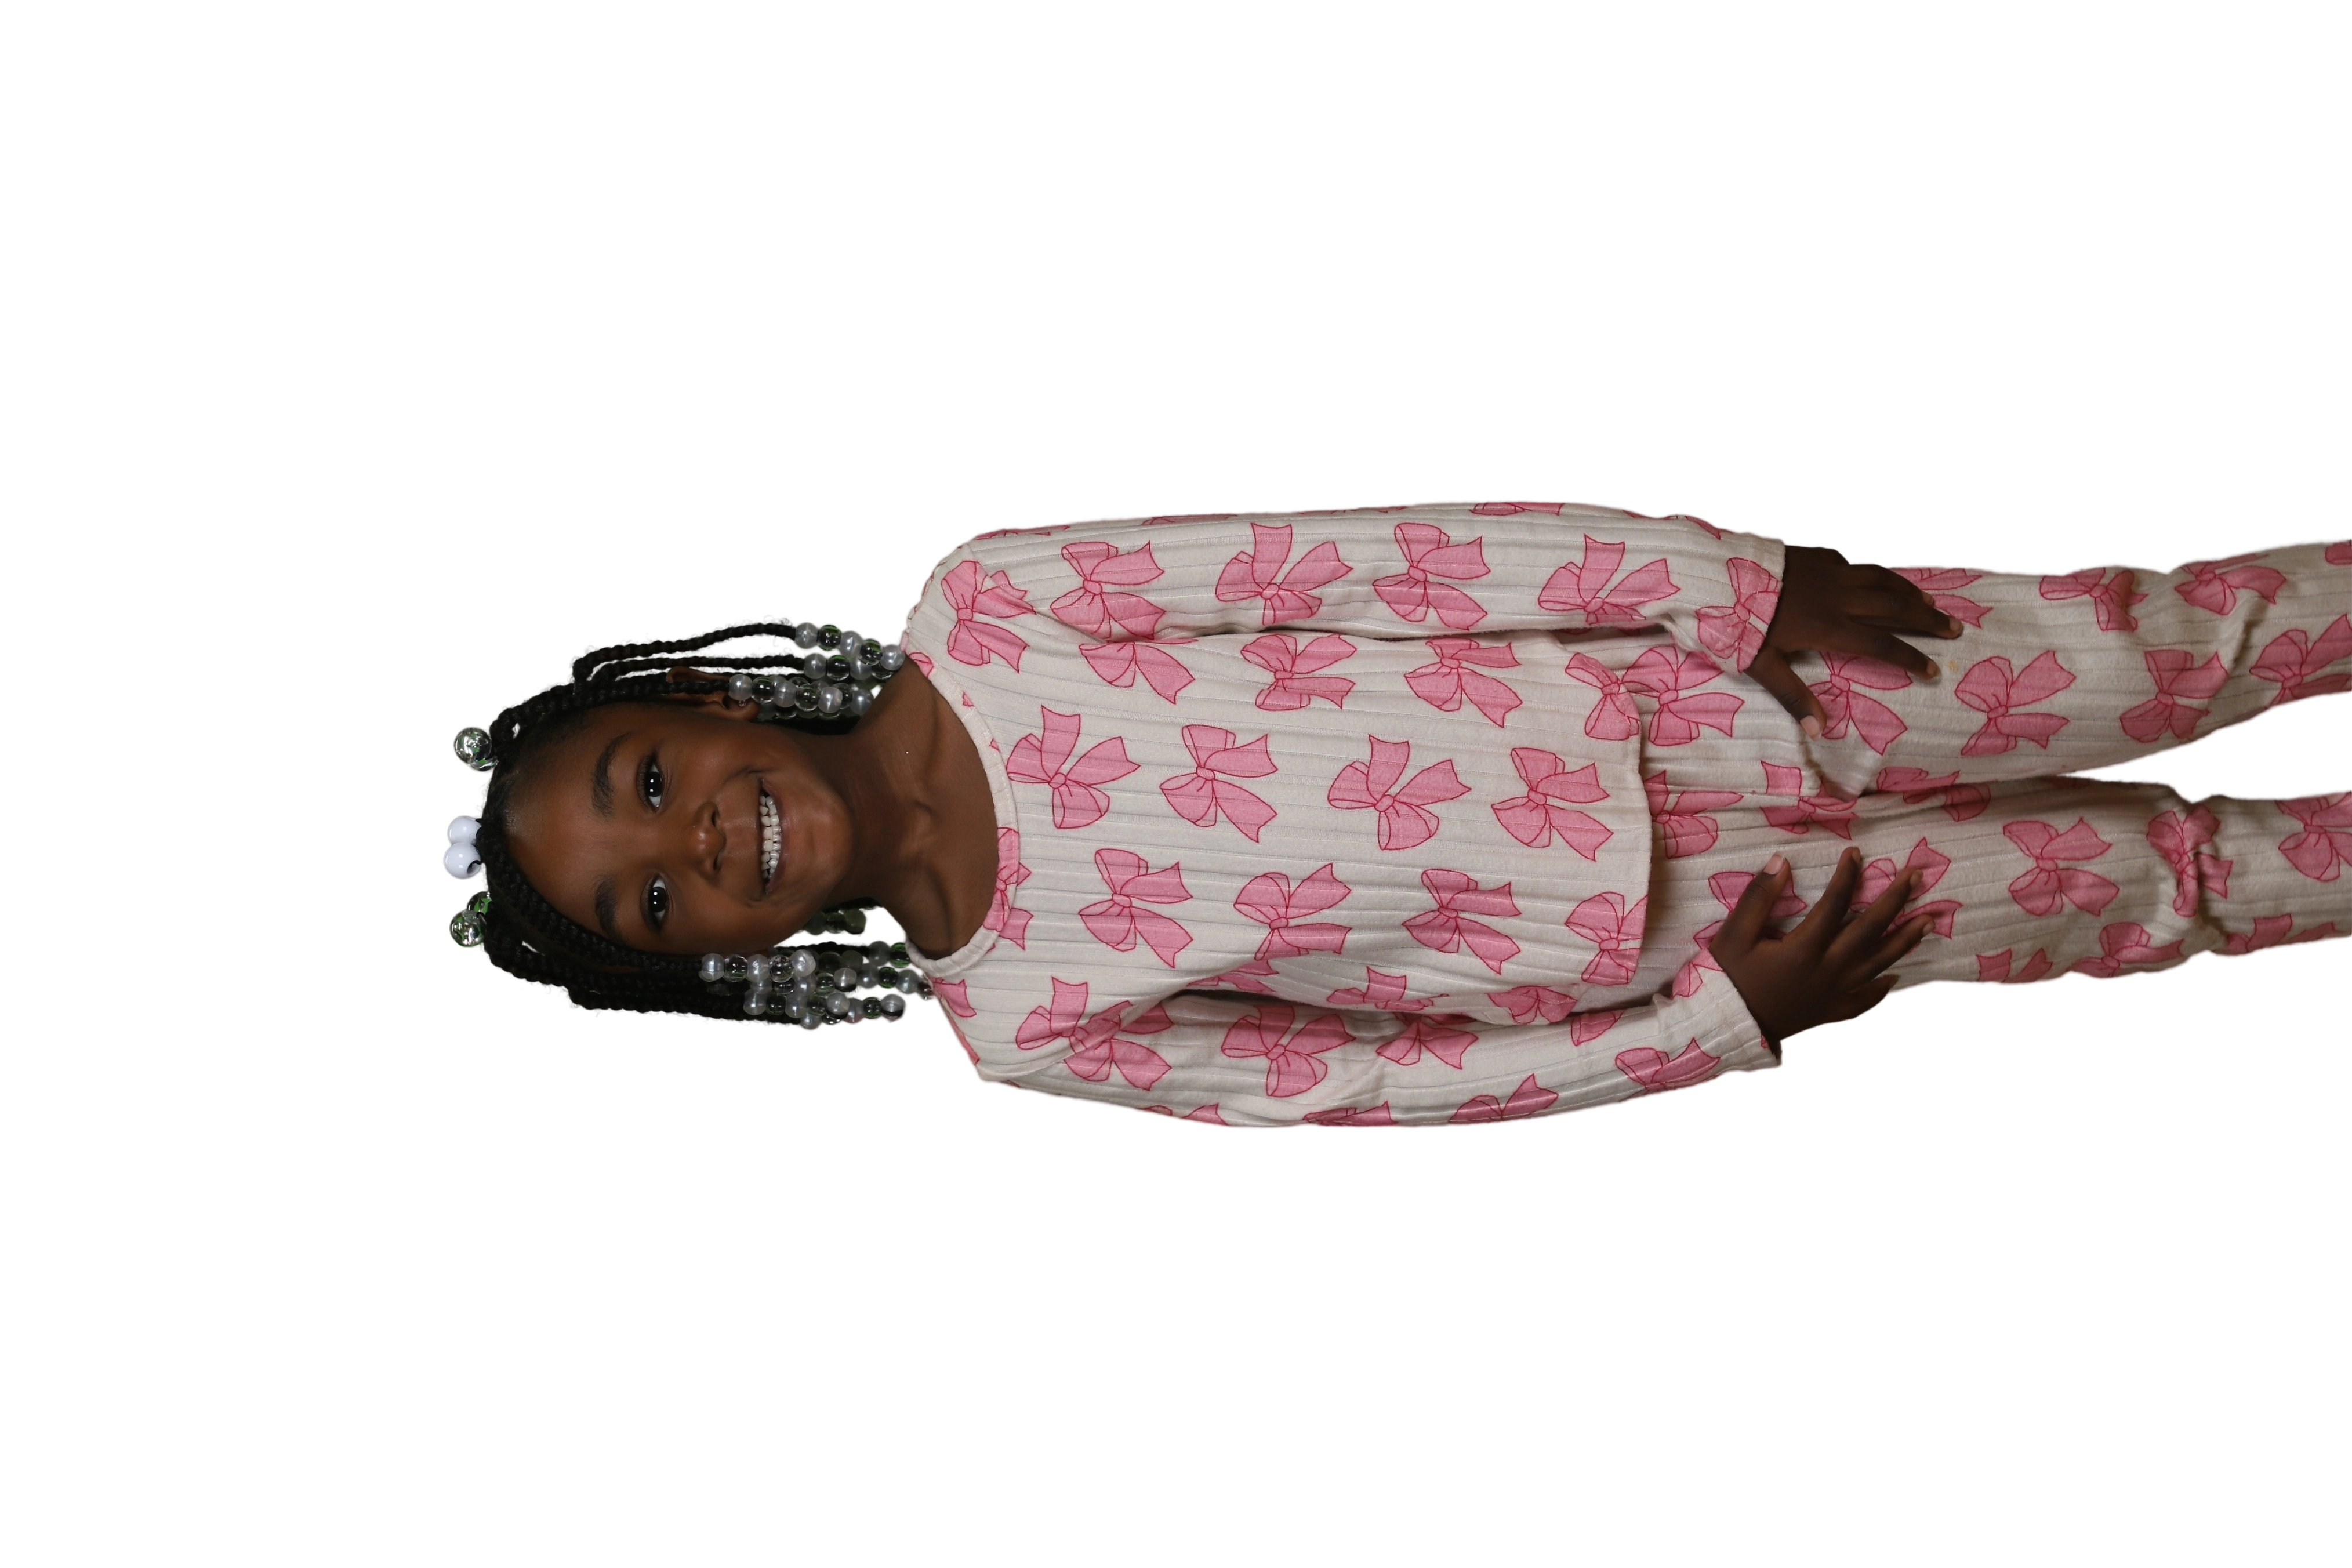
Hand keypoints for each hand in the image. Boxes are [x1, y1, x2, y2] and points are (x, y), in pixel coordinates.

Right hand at [1711, 845, 1935, 1060]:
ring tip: (1929, 920)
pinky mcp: (1834, 1012)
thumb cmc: (1729, 978)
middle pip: (1870, 929)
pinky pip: (1868, 998)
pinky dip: (1884, 987)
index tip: (1856, 852)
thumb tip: (1781, 861)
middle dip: (1896, 899)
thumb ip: (1757, 897)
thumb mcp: (1732, 936)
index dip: (1848, 875)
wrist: (1731, 1027)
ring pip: (1879, 962)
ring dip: (1906, 939)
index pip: (1835, 903)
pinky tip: (1897, 975)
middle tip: (1917, 875)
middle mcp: (1828, 970)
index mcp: (1803, 949)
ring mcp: (1836, 993)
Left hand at [1748, 543, 1965, 731]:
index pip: (1881, 646)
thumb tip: (1818, 732)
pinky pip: (1850, 561)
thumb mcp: (1762, 665)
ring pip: (1880, 578)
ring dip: (1907, 590)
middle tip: (1953, 627)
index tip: (1933, 668)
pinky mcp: (1814, 554)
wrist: (1717, 573)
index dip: (1910, 657)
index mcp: (1828, 627)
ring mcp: (1828, 572)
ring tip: (1927, 600)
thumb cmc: (1735, 623)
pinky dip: (1868, 569)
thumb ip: (1793, 696)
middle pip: (1894, 607)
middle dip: (1926, 619)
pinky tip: (1874, 574)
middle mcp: (1837, 597)